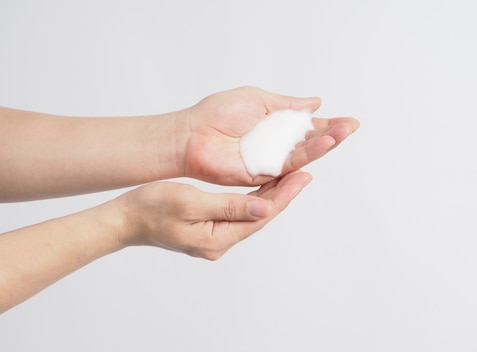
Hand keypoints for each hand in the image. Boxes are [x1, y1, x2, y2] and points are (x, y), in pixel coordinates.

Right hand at [116, 171, 311, 259]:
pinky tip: (263, 185)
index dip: (284, 196)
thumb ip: (228, 206)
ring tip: (291, 175)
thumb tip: (264, 210)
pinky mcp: (210, 231)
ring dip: (271, 195)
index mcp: (217, 239)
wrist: (124, 220)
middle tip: (304, 172)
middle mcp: (220, 243)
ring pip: (251, 215)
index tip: (304, 177)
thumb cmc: (150, 208)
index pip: (260, 216)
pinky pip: (239, 213)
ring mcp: (215, 238)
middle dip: (283, 194)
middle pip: (260, 217)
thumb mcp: (189, 202)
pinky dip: (253, 198)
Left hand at [177, 86, 358, 185]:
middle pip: (311, 142)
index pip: (308, 126)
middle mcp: (277, 144)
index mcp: (276, 125)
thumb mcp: (257, 99)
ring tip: (342, 133)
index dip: (328, 124)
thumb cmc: (217, 114)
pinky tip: (324, 143)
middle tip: (352, 126)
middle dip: (333, 134)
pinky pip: (289, 165)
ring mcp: (271, 160)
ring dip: (325, 144)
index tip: (349, 121)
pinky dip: (308, 155)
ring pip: (305, 154)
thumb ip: (287, 104)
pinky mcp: (264, 174)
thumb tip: (314, 102)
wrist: (192, 134)